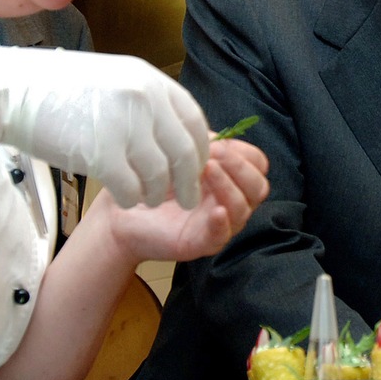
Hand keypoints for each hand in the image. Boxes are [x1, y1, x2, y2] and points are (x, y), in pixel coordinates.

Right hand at [0, 44, 208, 207]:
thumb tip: (177, 134)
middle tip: (187, 199)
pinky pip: (131, 189)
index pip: (194, 121)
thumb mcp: (116, 79)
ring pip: (159, 176)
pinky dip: (132, 199)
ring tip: (148, 199)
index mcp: (151, 81)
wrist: (14, 91)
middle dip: (188, 182)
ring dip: (156, 194)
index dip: (201, 150)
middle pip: (184, 153)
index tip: (197, 168)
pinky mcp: (101, 155)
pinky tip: (125, 199)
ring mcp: (124, 127)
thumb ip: (149, 101)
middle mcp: (144, 101)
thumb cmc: (61, 88)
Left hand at [100, 136, 268, 263]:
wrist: (123, 211)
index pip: (258, 166)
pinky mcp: (202, 243)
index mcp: (229, 178)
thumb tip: (219, 136)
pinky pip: (222, 235)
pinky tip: (215, 210)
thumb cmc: (153, 182)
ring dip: (228, 186)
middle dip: (240, 167)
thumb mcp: (180, 154)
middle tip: (213, 155)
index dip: (244, 153)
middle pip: (258, 187)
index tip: (218, 143)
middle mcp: (228, 200)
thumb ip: (201, 142)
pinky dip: (222, 222)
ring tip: (206, 170)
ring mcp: (218, 223)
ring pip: (243, 208)